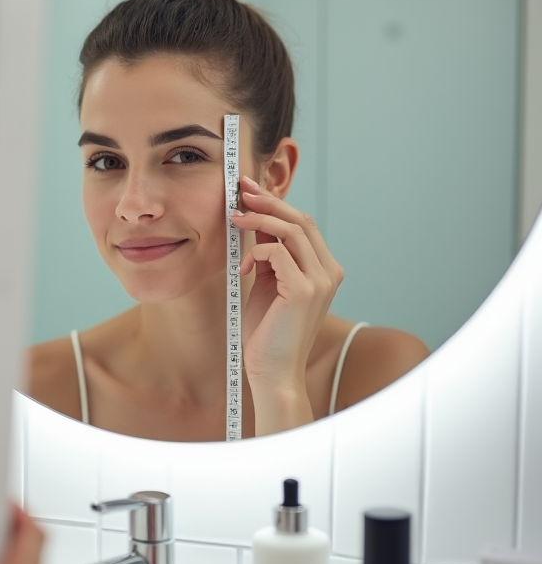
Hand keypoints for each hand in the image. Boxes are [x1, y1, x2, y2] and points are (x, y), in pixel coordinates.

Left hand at [229, 176, 343, 434]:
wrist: (271, 371)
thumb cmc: (267, 332)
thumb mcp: (267, 285)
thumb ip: (268, 257)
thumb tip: (254, 224)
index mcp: (324, 270)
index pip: (303, 224)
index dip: (276, 204)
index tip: (250, 191)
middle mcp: (329, 272)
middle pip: (300, 220)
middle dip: (268, 202)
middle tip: (240, 192)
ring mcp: (320, 281)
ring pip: (291, 231)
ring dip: (259, 220)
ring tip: (234, 218)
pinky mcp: (304, 291)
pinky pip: (278, 254)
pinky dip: (256, 252)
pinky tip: (242, 267)